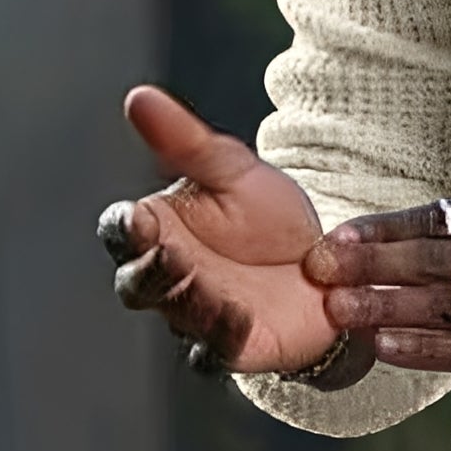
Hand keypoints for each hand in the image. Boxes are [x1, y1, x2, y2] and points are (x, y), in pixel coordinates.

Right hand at [96, 84, 372, 379]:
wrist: (328, 264)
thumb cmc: (268, 217)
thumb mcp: (234, 171)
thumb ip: (187, 142)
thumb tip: (140, 97)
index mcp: (159, 232)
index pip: (122, 231)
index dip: (125, 227)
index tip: (137, 217)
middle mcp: (170, 278)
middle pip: (137, 284)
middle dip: (150, 273)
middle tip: (172, 257)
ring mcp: (198, 315)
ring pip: (176, 318)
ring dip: (189, 306)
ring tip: (211, 290)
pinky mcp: (234, 346)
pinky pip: (215, 353)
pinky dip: (222, 341)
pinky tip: (240, 322)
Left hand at [302, 109, 450, 385]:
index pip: (445, 216)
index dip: (387, 228)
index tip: (340, 234)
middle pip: (436, 259)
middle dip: (371, 265)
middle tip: (317, 270)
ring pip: (449, 306)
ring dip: (387, 307)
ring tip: (338, 310)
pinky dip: (430, 348)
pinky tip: (389, 346)